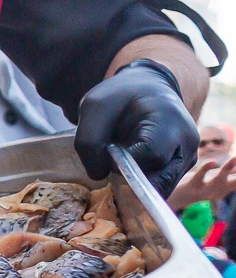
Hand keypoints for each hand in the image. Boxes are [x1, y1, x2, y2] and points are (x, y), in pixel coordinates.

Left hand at [75, 59, 197, 196]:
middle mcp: (187, 143)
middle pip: (159, 180)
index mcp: (171, 122)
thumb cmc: (121, 96)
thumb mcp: (94, 107)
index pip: (152, 156)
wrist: (147, 90)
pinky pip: (160, 187)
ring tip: (124, 158)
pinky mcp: (181, 169)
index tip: (112, 150)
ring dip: (136, 181)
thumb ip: (88, 141)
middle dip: (132, 178)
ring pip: (159, 188)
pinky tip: (130, 166)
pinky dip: (142, 183)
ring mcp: (188, 158)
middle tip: (115, 159)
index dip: (127, 161)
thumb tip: (98, 175)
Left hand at [170, 156, 235, 211]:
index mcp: (223, 190)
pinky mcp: (191, 186)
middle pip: (233, 183)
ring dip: (228, 168)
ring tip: (235, 157)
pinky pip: (200, 176)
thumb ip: (225, 174)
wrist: (173, 200)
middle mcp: (216, 192)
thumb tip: (235, 164)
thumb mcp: (213, 180)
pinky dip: (206, 168)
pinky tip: (214, 161)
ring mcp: (204, 190)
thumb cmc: (196, 186)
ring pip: (218, 179)